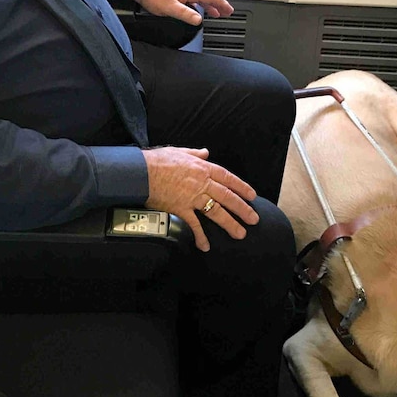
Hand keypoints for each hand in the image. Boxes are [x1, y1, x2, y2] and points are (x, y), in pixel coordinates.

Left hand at [133, 0, 232, 25]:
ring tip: (213, 13)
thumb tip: (199, 20)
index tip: (229, 10)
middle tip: (225, 12)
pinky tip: (195, 9)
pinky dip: (198, 3)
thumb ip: (186, 14)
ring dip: (208, 5)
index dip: (221, 4)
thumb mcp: (172, 8)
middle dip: (217, 5)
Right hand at [141, 146, 258, 251]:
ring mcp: (192, 197)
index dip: (241, 187)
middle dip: (242, 208)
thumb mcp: (179, 151)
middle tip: (254, 219)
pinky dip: (200, 236)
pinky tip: (206, 246)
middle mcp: (201, 183)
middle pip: (227, 196)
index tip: (252, 195)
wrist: (142, 172)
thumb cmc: (157, 161)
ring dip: (229, 223)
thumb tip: (205, 152)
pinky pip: (194, 224)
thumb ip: (195, 153)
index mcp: (202, 168)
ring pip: (216, 211)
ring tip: (240, 233)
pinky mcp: (181, 208)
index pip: (227, 178)